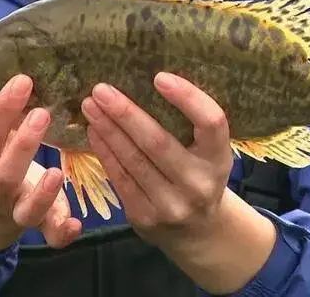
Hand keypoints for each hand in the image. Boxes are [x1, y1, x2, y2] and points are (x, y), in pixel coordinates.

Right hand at [0, 74, 81, 251]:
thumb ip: (2, 115)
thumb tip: (22, 66)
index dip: (2, 109)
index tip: (22, 81)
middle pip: (6, 173)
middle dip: (23, 145)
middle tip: (42, 113)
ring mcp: (16, 211)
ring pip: (26, 210)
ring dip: (42, 193)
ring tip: (56, 172)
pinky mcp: (39, 226)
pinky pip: (49, 237)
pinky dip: (61, 234)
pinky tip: (76, 225)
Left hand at [81, 72, 275, 292]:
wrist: (198, 231)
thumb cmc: (199, 175)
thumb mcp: (208, 153)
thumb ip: (189, 126)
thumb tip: (147, 81)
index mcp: (219, 159)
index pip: (212, 123)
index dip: (188, 98)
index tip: (160, 77)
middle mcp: (199, 183)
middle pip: (158, 142)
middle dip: (126, 113)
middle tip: (101, 89)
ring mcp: (171, 204)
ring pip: (133, 160)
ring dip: (108, 130)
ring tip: (90, 106)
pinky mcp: (145, 217)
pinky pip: (120, 178)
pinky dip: (105, 152)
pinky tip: (94, 132)